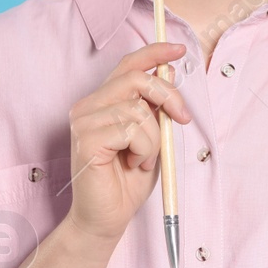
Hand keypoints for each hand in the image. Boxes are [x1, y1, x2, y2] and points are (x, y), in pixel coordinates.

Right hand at [65, 41, 192, 244]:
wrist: (107, 218)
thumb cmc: (127, 181)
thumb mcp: (151, 138)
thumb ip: (155, 110)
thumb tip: (168, 76)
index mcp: (102, 102)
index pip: (127, 65)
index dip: (154, 52)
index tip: (179, 49)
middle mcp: (88, 106)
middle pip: (136, 78)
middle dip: (168, 96)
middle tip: (183, 118)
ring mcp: (84, 121)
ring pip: (138, 110)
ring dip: (154, 139)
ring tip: (143, 159)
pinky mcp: (87, 139)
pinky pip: (132, 130)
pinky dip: (144, 150)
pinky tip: (133, 165)